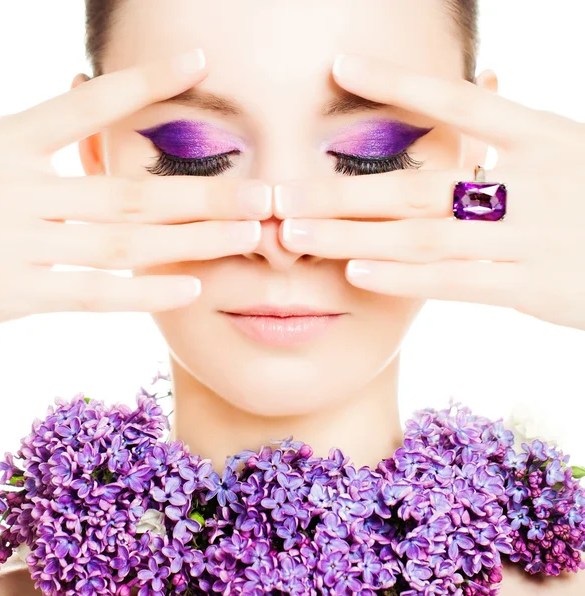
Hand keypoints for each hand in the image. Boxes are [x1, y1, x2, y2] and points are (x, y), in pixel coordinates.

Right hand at [0, 50, 267, 326]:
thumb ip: (40, 143)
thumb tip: (87, 107)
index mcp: (1, 144)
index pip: (85, 108)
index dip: (144, 86)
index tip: (199, 64)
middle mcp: (14, 190)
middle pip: (128, 192)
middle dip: (201, 193)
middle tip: (263, 192)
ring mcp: (14, 244)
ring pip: (122, 242)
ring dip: (190, 240)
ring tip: (247, 234)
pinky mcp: (12, 295)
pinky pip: (91, 293)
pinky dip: (142, 291)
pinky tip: (192, 287)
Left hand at [275, 54, 584, 330]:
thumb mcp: (566, 151)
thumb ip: (507, 137)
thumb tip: (473, 89)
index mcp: (543, 136)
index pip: (456, 101)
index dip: (396, 84)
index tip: (339, 68)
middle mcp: (532, 182)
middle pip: (418, 185)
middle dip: (343, 191)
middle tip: (281, 195)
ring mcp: (532, 236)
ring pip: (424, 237)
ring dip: (355, 236)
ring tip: (298, 234)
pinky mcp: (533, 286)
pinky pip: (455, 282)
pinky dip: (403, 278)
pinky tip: (355, 272)